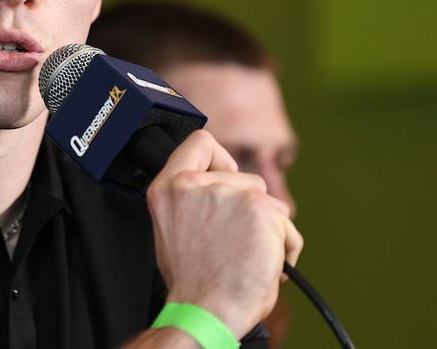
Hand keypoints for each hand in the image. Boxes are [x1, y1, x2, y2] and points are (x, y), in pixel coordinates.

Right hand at [146, 130, 302, 337]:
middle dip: (250, 205)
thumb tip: (225, 191)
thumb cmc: (193, 281)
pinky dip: (284, 246)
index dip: (218, 158)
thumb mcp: (175, 228)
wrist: (205, 311)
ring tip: (250, 255)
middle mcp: (194, 184)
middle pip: (242, 175)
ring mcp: (227, 193)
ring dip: (268, 227)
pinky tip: (266, 265)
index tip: (224, 175)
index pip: (198, 143)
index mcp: (168, 188)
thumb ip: (194, 200)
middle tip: (237, 239)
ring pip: (268, 202)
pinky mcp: (258, 208)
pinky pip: (286, 225)